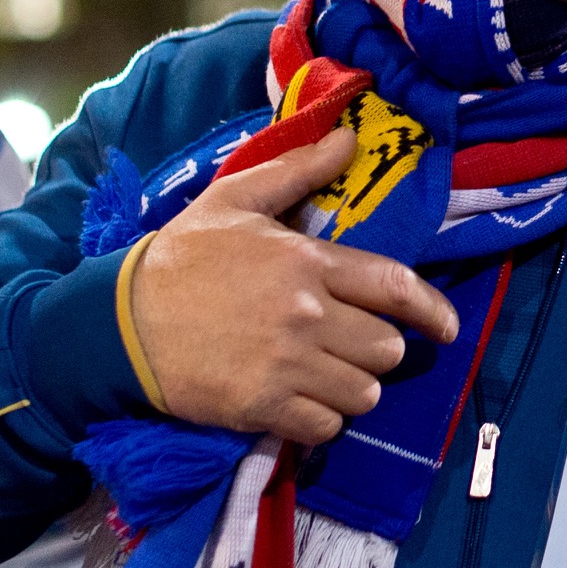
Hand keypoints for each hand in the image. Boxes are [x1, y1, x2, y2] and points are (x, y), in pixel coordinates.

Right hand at [128, 128, 459, 445]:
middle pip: (387, 349)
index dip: (433, 312)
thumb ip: (298, 171)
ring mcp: (287, 365)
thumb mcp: (237, 199)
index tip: (447, 328)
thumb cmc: (183, 255)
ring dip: (352, 387)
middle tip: (350, 343)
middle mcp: (307, 316)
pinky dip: (322, 420)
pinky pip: (327, 427)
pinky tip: (301, 401)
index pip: (396, 288)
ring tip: (326, 374)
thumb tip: (350, 140)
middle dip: (377, 348)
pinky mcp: (263, 408)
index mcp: (307, 262)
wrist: (120, 321)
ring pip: (364, 393)